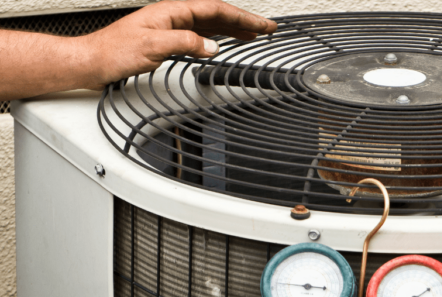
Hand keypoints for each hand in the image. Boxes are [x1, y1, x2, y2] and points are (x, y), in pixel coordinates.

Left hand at [81, 0, 276, 88]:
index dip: (243, 17)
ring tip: (254, 34)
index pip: (216, 10)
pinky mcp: (169, 40)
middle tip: (267, 28)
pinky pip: (201, 35)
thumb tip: (212, 46)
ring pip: (211, 25)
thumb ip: (185, 43)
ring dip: (234, 29)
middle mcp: (174, 16)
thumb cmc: (115, 51)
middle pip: (217, 15)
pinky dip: (219, 37)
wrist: (94, 61)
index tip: (263, 25)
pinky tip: (225, 41)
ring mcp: (172, 28)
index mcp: (172, 11)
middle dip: (244, 21)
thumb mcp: (153, 46)